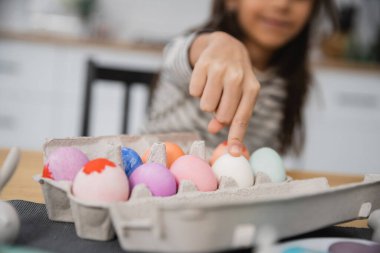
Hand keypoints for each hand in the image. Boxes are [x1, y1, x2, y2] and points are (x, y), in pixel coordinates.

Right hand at [189, 32, 259, 155]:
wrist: (226, 44)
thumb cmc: (235, 76)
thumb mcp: (240, 94)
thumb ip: (230, 114)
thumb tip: (213, 129)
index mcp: (252, 88)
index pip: (242, 118)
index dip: (237, 137)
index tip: (234, 153)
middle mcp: (238, 78)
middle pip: (222, 115)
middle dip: (218, 114)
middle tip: (220, 100)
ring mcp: (220, 70)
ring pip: (206, 106)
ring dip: (207, 102)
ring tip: (214, 88)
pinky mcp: (203, 64)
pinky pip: (194, 92)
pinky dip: (197, 89)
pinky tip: (205, 79)